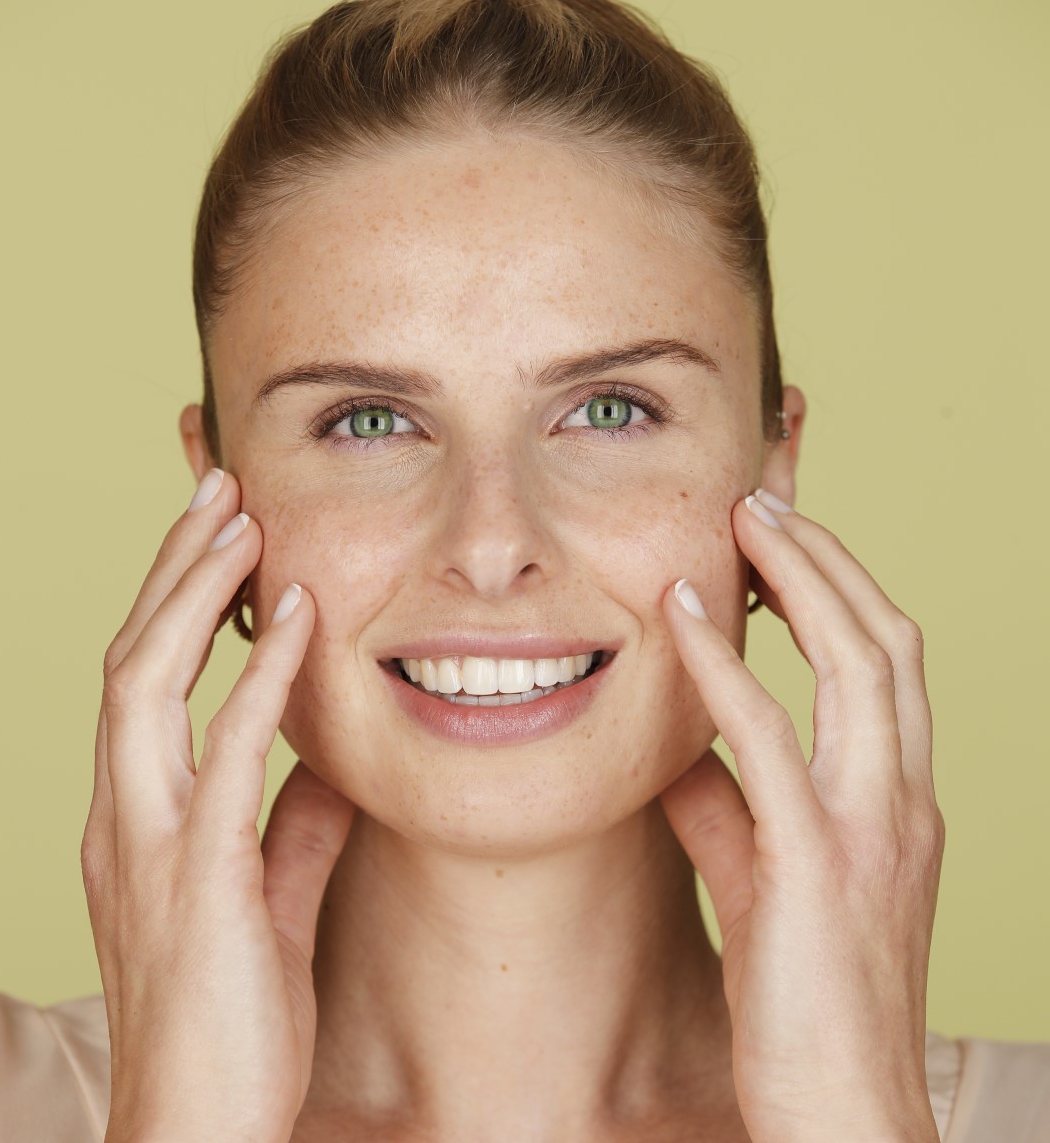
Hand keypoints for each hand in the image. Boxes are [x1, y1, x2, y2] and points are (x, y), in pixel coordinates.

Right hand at [81, 469, 355, 1142]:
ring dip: (194, 595)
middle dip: (173, 567)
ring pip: (147, 686)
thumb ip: (287, 828)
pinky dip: (261, 681)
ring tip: (240, 521)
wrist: (200, 1137)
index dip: (174, 599)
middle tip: (221, 488)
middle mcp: (123, 819)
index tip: (218, 533)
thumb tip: (324, 759)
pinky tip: (300, 622)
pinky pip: (224, 760)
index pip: (143, 680)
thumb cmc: (233, 1025)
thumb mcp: (266, 902)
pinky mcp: (195, 886)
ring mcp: (147, 849)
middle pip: (131, 657)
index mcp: (136, 820)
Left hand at [660, 492, 944, 1142]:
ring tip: (745, 521)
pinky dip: (727, 665)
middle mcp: (902, 800)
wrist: (843, 1115)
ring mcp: (871, 830)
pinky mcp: (818, 868)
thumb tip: (678, 750)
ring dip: (803, 580)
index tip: (782, 538)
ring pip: (860, 666)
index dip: (841, 587)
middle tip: (764, 500)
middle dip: (830, 559)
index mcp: (897, 801)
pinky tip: (684, 614)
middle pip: (887, 640)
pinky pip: (770, 741)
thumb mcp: (763, 881)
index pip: (885, 664)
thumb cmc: (802, 1002)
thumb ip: (727, 810)